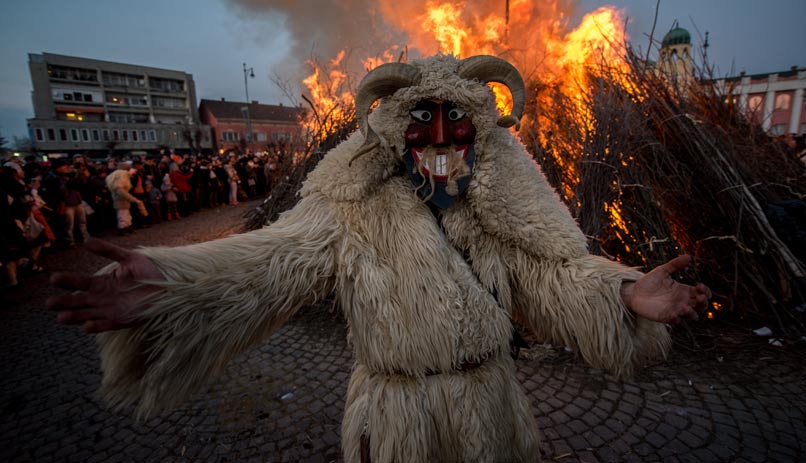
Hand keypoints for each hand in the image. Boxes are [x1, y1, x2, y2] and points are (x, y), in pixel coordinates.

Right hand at [47, 238, 163, 332]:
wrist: (170, 285)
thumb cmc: (150, 271)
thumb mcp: (129, 257)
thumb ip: (108, 251)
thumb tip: (86, 241)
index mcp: (102, 283)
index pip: (80, 283)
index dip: (67, 281)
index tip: (54, 278)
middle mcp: (103, 298)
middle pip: (79, 301)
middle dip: (64, 302)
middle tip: (50, 303)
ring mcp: (111, 310)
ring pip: (88, 314)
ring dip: (75, 316)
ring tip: (61, 317)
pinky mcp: (123, 320)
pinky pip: (107, 325)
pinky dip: (96, 326)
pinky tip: (86, 326)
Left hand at [621, 255, 710, 324]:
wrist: (634, 292)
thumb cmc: (649, 281)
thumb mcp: (662, 271)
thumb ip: (674, 264)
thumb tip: (689, 256)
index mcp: (684, 290)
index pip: (702, 293)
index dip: (705, 291)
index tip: (700, 286)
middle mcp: (682, 301)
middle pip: (701, 306)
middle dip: (703, 303)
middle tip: (699, 297)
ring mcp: (675, 310)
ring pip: (692, 315)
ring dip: (692, 313)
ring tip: (686, 307)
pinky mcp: (666, 317)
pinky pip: (676, 321)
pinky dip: (676, 319)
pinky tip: (673, 314)